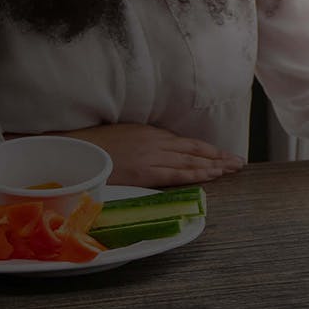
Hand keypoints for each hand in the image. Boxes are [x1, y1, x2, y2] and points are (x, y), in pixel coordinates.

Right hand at [42, 123, 244, 187]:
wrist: (71, 150)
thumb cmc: (91, 147)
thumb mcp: (120, 139)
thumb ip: (140, 145)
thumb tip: (151, 154)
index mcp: (149, 133)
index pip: (185, 143)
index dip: (206, 149)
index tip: (222, 154)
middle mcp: (155, 142)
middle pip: (194, 150)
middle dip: (218, 156)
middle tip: (237, 162)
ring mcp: (152, 156)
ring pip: (191, 161)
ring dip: (215, 165)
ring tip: (233, 169)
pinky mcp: (145, 171)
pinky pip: (178, 174)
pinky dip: (198, 174)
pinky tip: (213, 175)